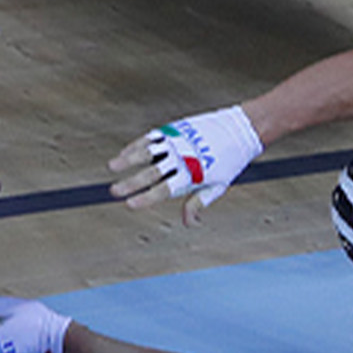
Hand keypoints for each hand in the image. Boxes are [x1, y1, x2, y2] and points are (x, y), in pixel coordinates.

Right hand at [108, 104, 261, 223]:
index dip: (145, 198)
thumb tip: (188, 223)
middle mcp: (182, 157)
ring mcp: (177, 141)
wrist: (240, 128)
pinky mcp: (176, 129)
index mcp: (192, 174)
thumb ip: (198, 202)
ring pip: (148, 151)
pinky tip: (125, 152)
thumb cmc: (229, 161)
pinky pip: (152, 137)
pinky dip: (138, 145)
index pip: (164, 189)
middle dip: (131, 183)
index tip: (130, 205)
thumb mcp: (218, 185)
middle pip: (152, 172)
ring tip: (112, 166)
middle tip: (113, 192)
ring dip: (128, 159)